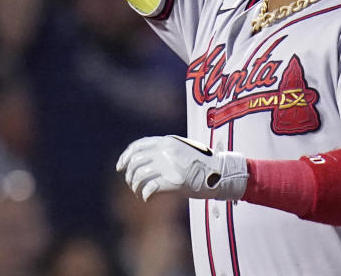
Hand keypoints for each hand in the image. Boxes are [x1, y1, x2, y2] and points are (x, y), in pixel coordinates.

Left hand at [117, 135, 247, 201]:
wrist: (220, 173)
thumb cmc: (202, 164)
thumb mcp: (183, 148)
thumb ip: (166, 150)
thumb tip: (147, 159)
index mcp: (166, 142)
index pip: (137, 146)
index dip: (125, 157)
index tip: (120, 167)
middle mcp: (165, 152)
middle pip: (135, 162)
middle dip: (129, 175)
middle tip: (132, 184)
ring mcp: (168, 166)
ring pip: (139, 176)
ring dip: (135, 187)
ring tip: (139, 193)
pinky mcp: (173, 181)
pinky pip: (149, 188)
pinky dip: (144, 195)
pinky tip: (147, 198)